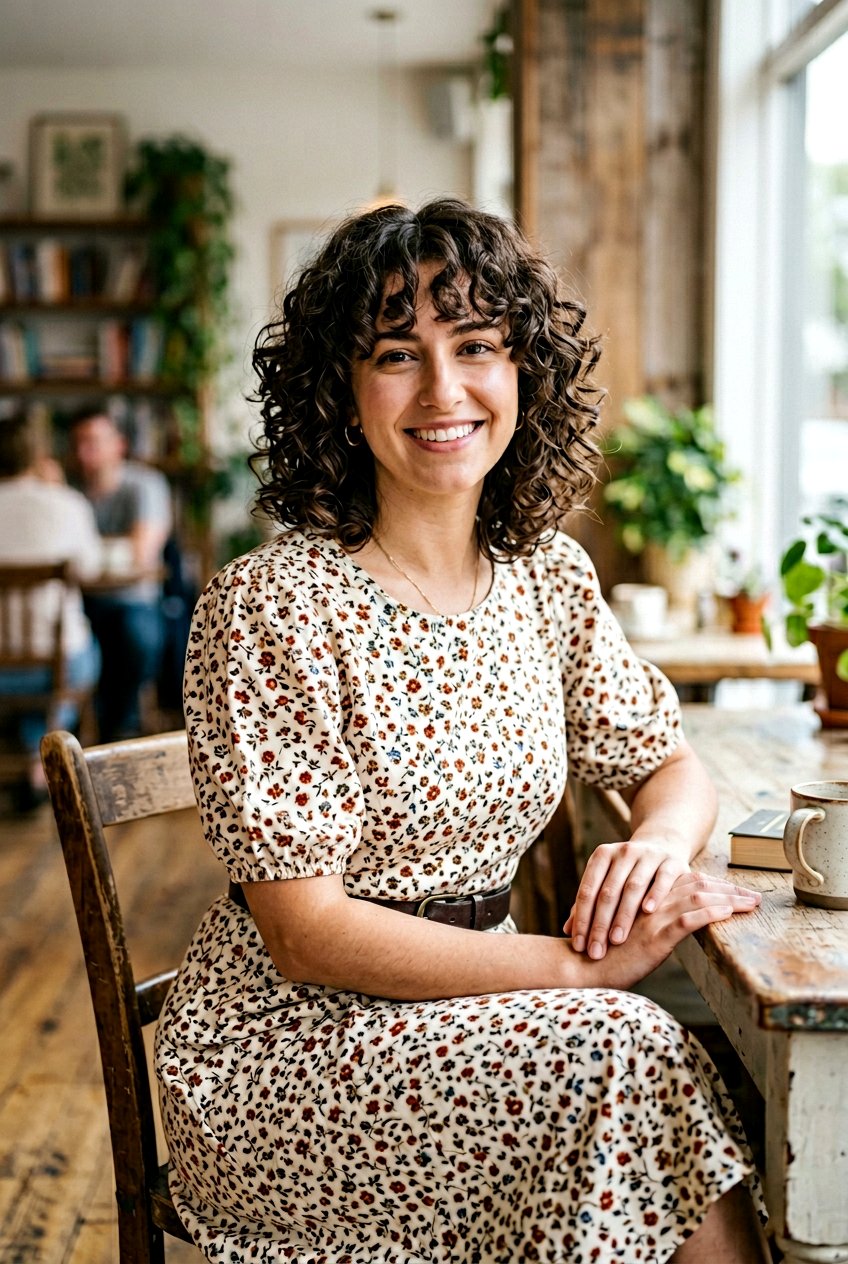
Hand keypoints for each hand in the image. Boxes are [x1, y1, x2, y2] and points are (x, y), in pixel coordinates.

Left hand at [563, 839, 689, 959]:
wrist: (664, 847)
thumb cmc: (629, 874)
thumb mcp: (607, 882)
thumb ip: (589, 904)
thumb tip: (568, 931)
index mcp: (602, 856)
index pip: (587, 890)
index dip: (582, 919)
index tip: (579, 946)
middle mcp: (624, 852)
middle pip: (608, 892)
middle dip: (600, 924)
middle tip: (596, 952)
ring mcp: (649, 855)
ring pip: (633, 887)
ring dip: (623, 915)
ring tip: (616, 940)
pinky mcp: (672, 862)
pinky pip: (662, 879)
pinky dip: (654, 895)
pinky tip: (648, 912)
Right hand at [573, 872, 761, 989]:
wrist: (581, 967)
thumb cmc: (602, 957)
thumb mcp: (630, 938)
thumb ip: (647, 928)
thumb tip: (671, 932)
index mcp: (646, 901)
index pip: (687, 884)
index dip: (714, 887)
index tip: (737, 893)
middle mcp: (651, 903)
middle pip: (697, 886)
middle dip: (729, 890)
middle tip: (755, 896)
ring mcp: (653, 918)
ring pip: (697, 898)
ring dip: (729, 899)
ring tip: (752, 903)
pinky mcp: (654, 936)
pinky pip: (688, 919)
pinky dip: (711, 913)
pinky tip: (729, 913)